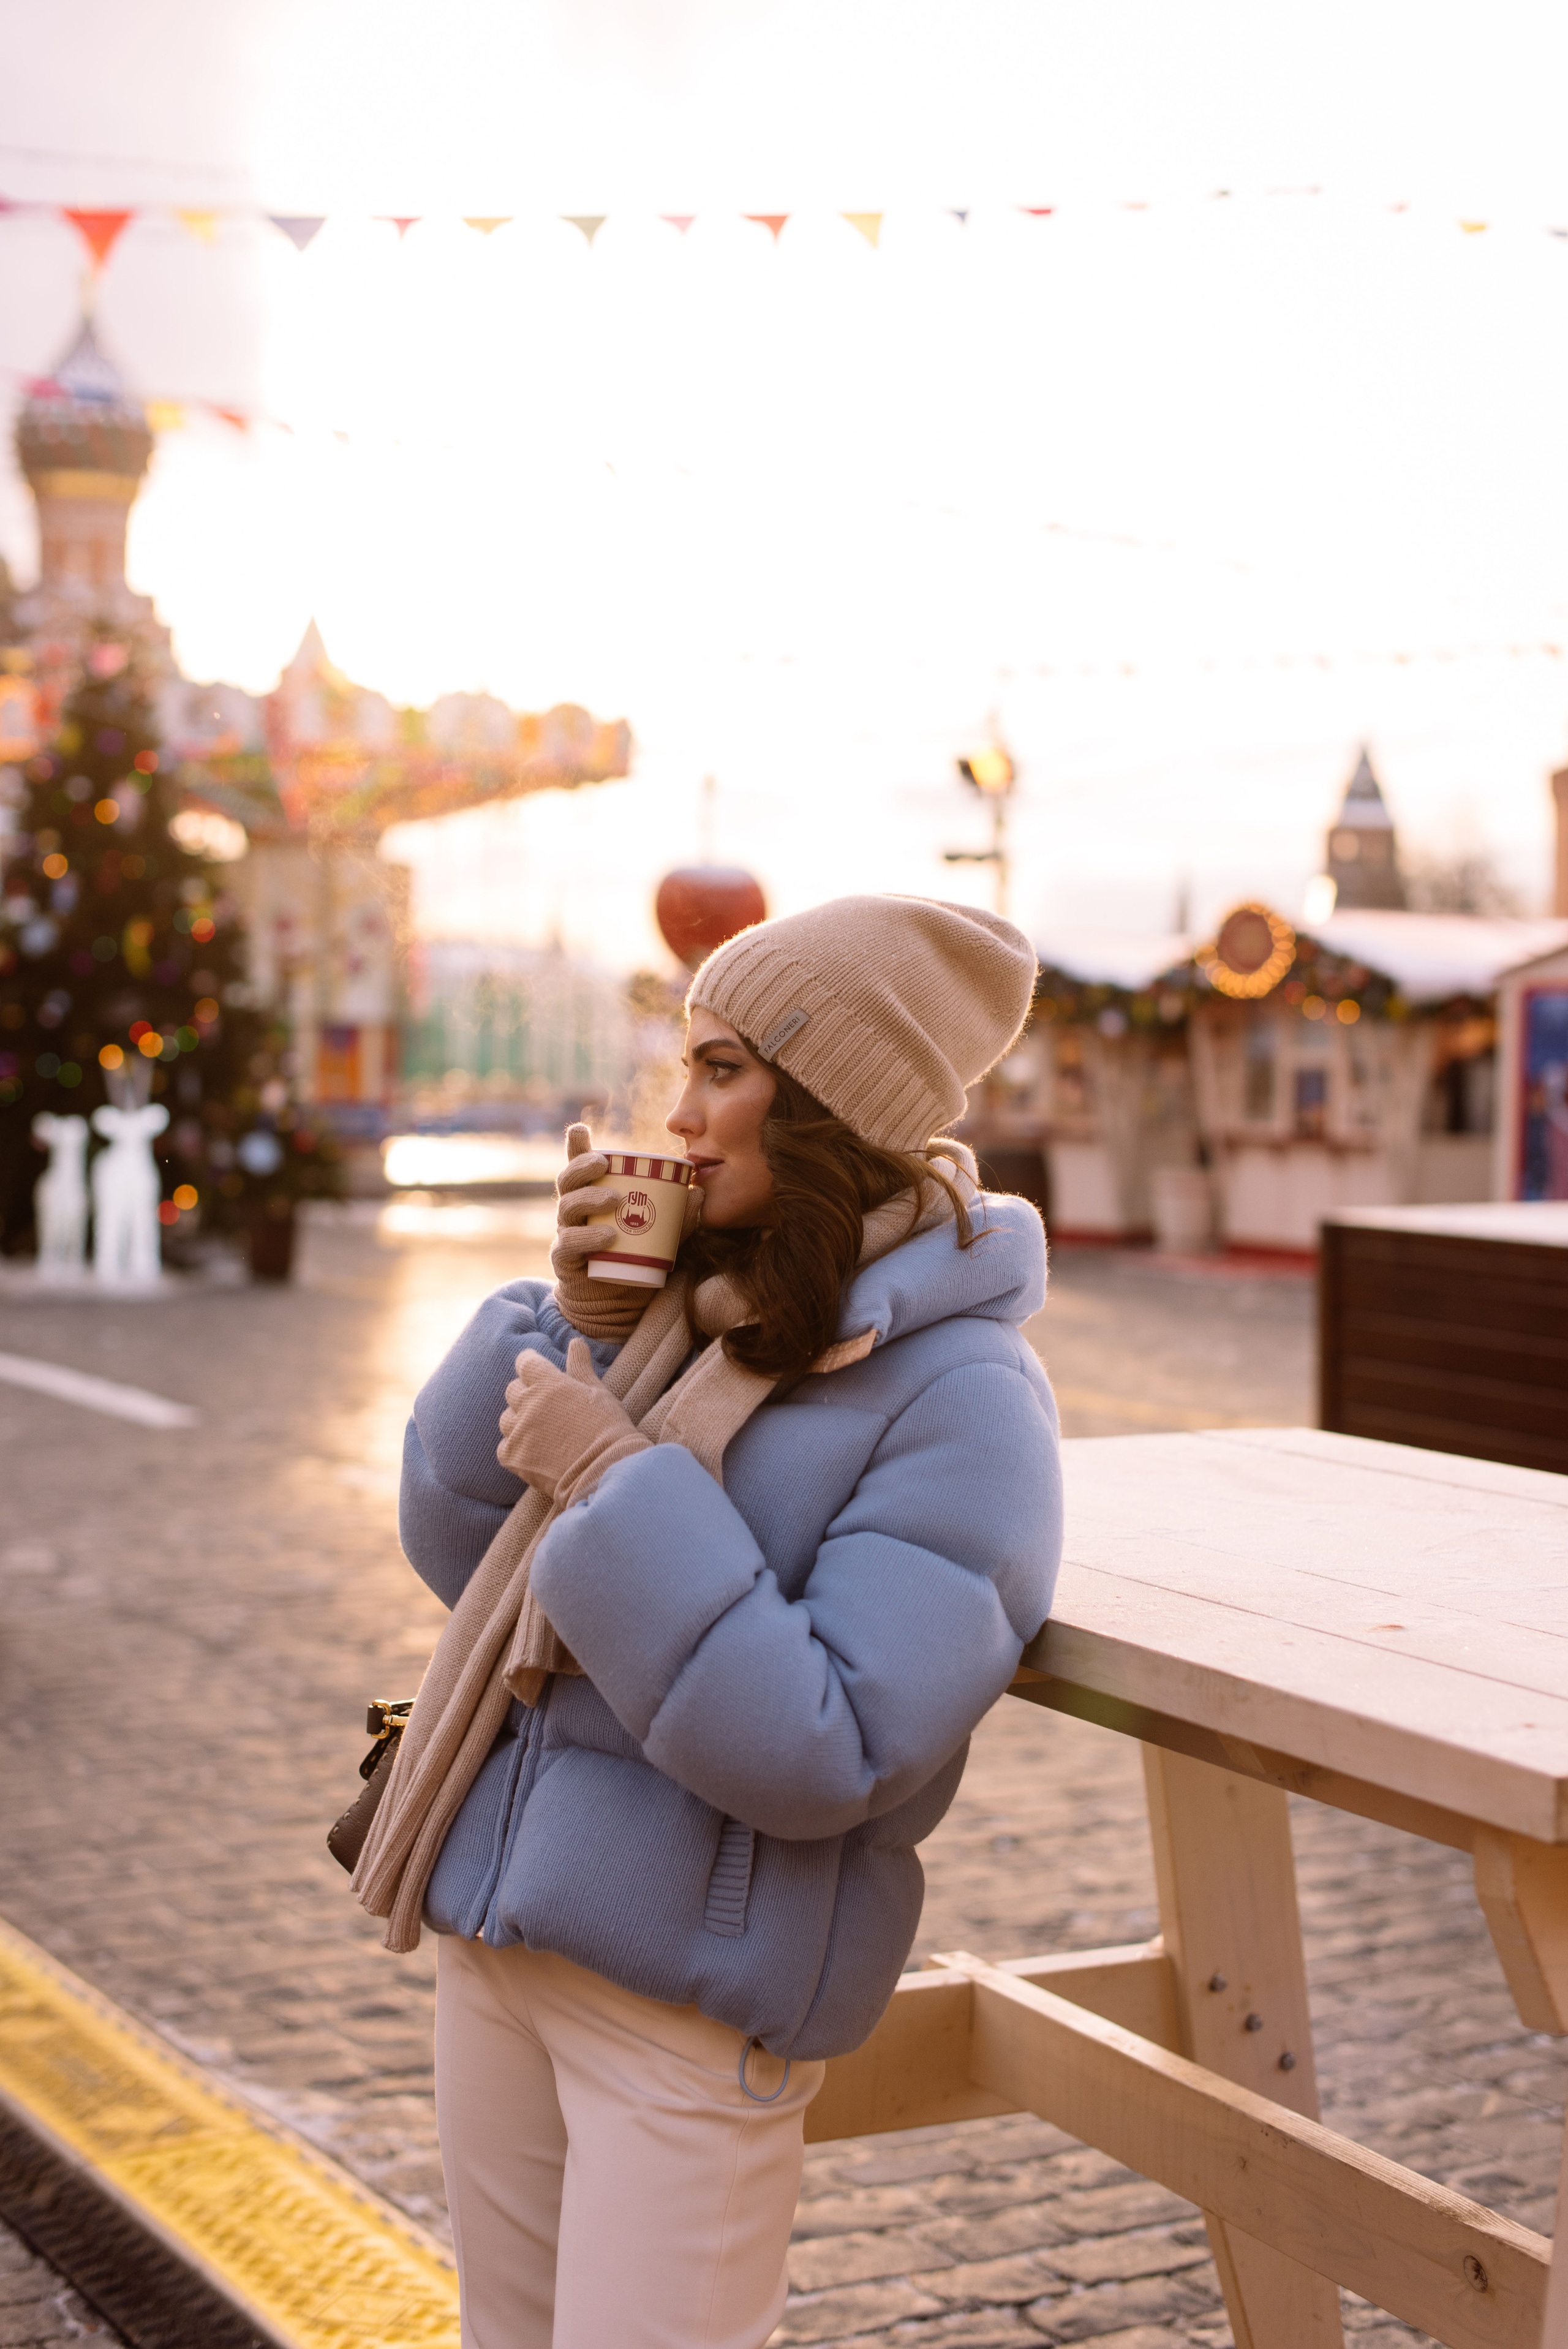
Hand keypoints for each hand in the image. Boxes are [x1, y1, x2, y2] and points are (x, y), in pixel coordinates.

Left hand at [498, 1336, 649, 1504]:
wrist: (605, 1472)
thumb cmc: (608, 1430)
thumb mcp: (599, 1392)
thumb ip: (581, 1367)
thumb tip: (575, 1342)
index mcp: (549, 1383)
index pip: (525, 1362)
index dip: (531, 1364)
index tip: (537, 1369)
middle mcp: (528, 1403)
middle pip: (513, 1390)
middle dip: (526, 1393)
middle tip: (545, 1406)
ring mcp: (518, 1431)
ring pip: (506, 1418)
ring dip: (519, 1420)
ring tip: (541, 1431)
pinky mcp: (513, 1457)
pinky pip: (504, 1446)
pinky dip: (515, 1447)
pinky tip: (534, 1452)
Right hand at [551, 1121, 700, 1339]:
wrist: (619, 1302)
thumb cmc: (637, 1258)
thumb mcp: (662, 1235)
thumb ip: (678, 1217)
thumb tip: (699, 1194)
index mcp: (593, 1195)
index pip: (579, 1165)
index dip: (575, 1146)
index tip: (579, 1128)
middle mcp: (574, 1210)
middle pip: (568, 1180)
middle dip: (582, 1166)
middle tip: (603, 1163)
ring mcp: (567, 1233)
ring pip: (568, 1208)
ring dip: (589, 1199)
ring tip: (615, 1200)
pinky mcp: (565, 1260)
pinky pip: (569, 1244)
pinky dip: (588, 1238)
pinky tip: (608, 1237)